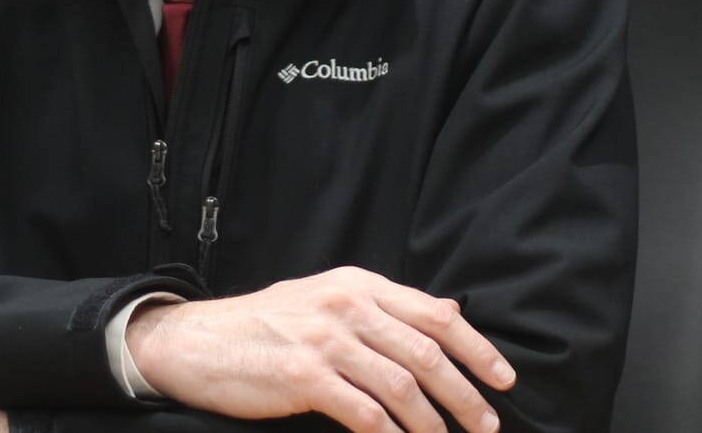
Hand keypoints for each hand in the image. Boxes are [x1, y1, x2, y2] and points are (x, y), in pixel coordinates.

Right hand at [126, 265, 514, 432]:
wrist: (197, 341)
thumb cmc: (264, 325)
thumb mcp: (326, 296)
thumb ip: (383, 305)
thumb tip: (445, 309)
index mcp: (358, 283)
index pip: (436, 312)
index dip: (477, 348)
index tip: (504, 379)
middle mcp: (347, 305)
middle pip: (426, 353)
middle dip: (465, 395)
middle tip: (487, 426)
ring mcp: (325, 340)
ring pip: (401, 386)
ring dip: (434, 423)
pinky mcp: (304, 377)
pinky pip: (363, 413)